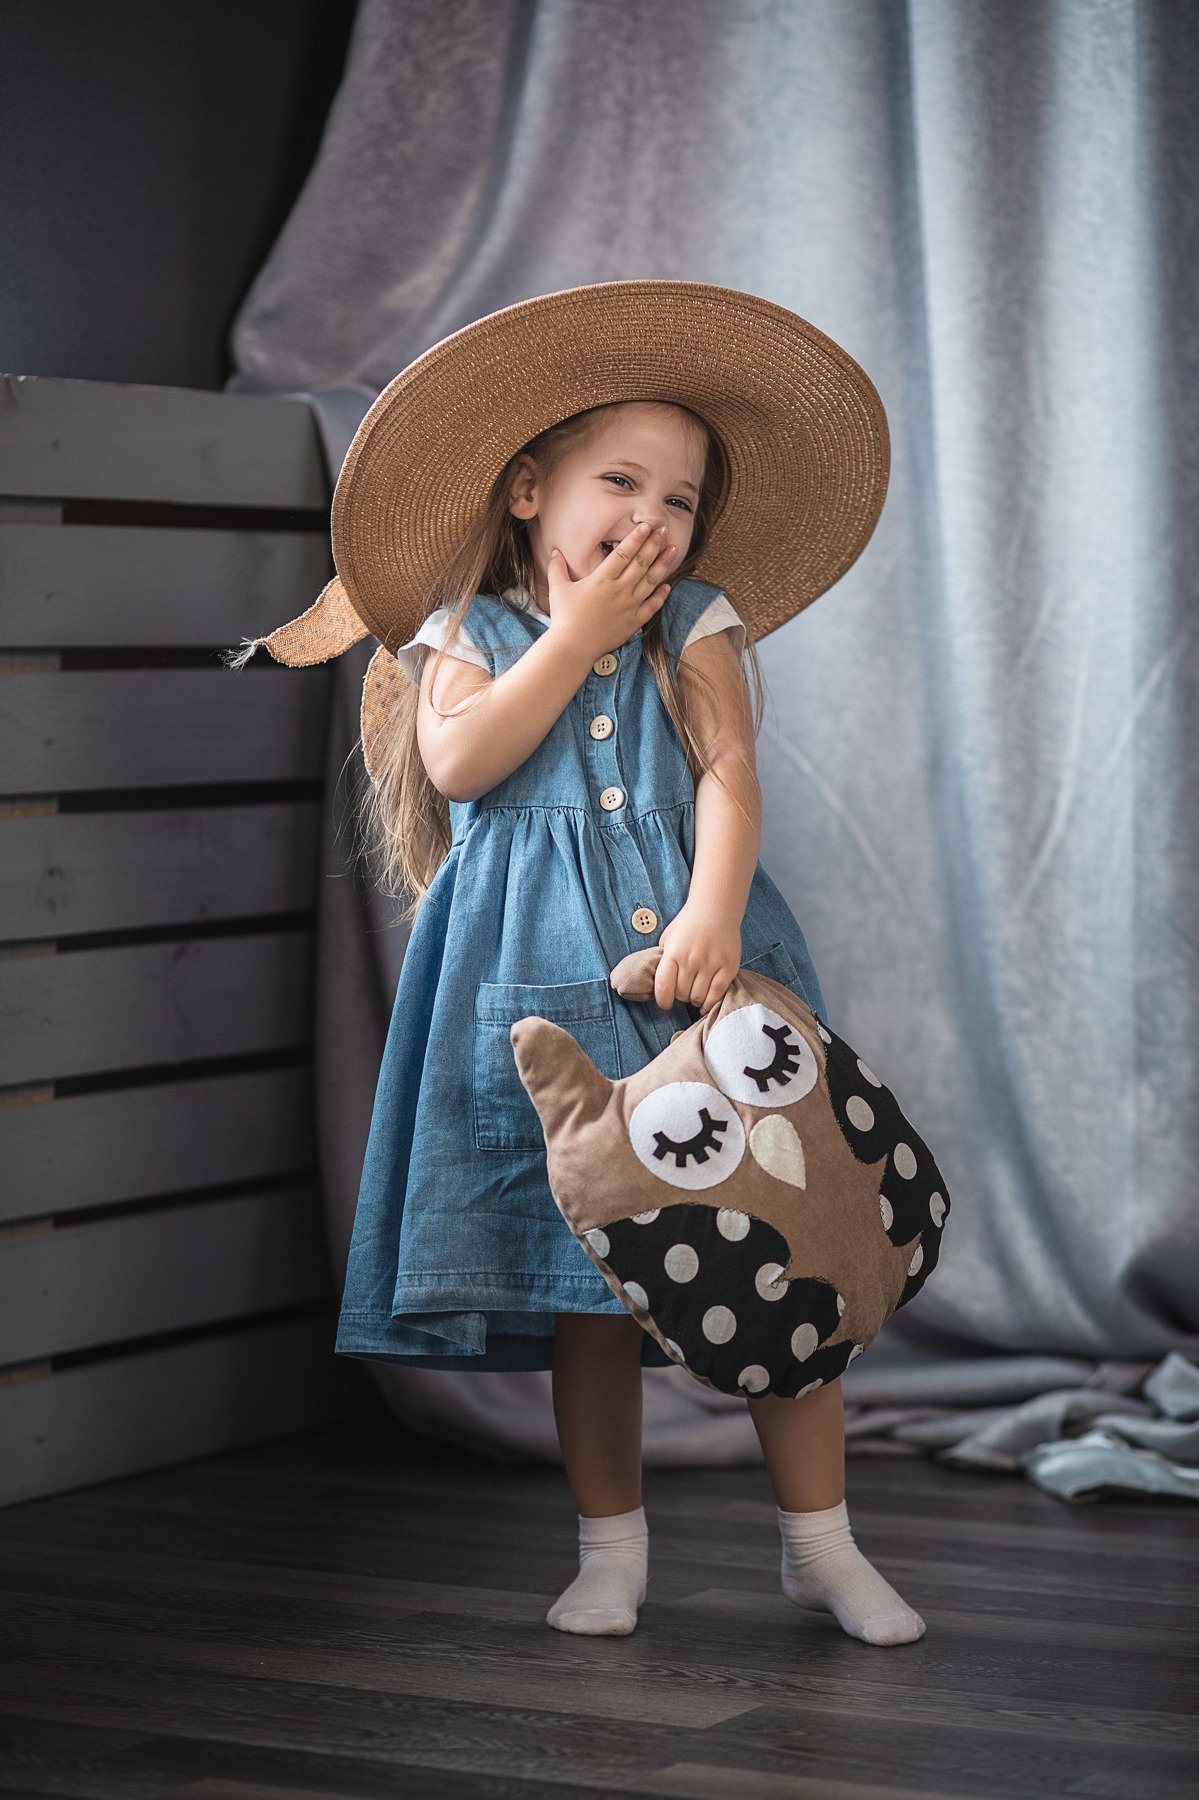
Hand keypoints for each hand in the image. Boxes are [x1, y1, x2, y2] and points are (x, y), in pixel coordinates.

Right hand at [545, 522, 675, 663]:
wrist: (573, 647)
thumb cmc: (563, 618)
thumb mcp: (557, 589)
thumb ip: (557, 568)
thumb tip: (555, 551)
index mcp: (602, 579)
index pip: (624, 553)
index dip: (636, 538)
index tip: (647, 525)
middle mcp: (619, 590)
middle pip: (641, 562)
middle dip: (654, 544)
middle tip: (665, 530)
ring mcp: (629, 606)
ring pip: (651, 581)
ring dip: (663, 564)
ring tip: (673, 550)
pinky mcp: (633, 622)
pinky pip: (652, 606)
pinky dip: (661, 595)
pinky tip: (668, 585)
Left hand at [653, 902, 741, 1013]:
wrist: (715, 909)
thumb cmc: (689, 924)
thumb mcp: (668, 938)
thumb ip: (663, 960)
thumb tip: (660, 984)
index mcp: (673, 953)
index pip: (664, 987)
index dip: (663, 1001)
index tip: (665, 1004)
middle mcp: (691, 959)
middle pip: (682, 994)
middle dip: (680, 997)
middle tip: (683, 992)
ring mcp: (711, 963)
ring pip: (698, 997)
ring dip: (694, 1000)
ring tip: (695, 994)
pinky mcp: (728, 967)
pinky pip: (717, 993)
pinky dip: (710, 1003)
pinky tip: (705, 1003)